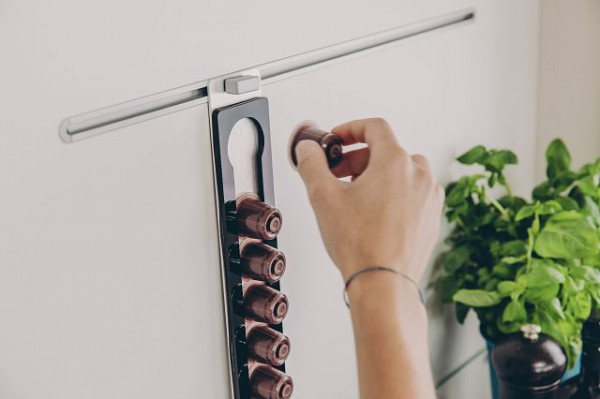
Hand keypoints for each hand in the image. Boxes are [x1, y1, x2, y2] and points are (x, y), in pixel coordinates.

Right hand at [294, 118, 444, 281]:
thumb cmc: (360, 244)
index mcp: (395, 162)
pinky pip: (413, 195)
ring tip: (356, 196)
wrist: (383, 284)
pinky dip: (394, 195)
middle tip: (338, 173)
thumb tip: (308, 149)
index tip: (337, 139)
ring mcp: (429, 198)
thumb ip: (311, 163)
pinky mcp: (432, 218)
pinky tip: (375, 214)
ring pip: (402, 173)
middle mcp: (419, 175)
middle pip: (387, 151)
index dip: (350, 129)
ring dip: (378, 176)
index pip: (375, 127)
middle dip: (358, 158)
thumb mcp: (323, 196)